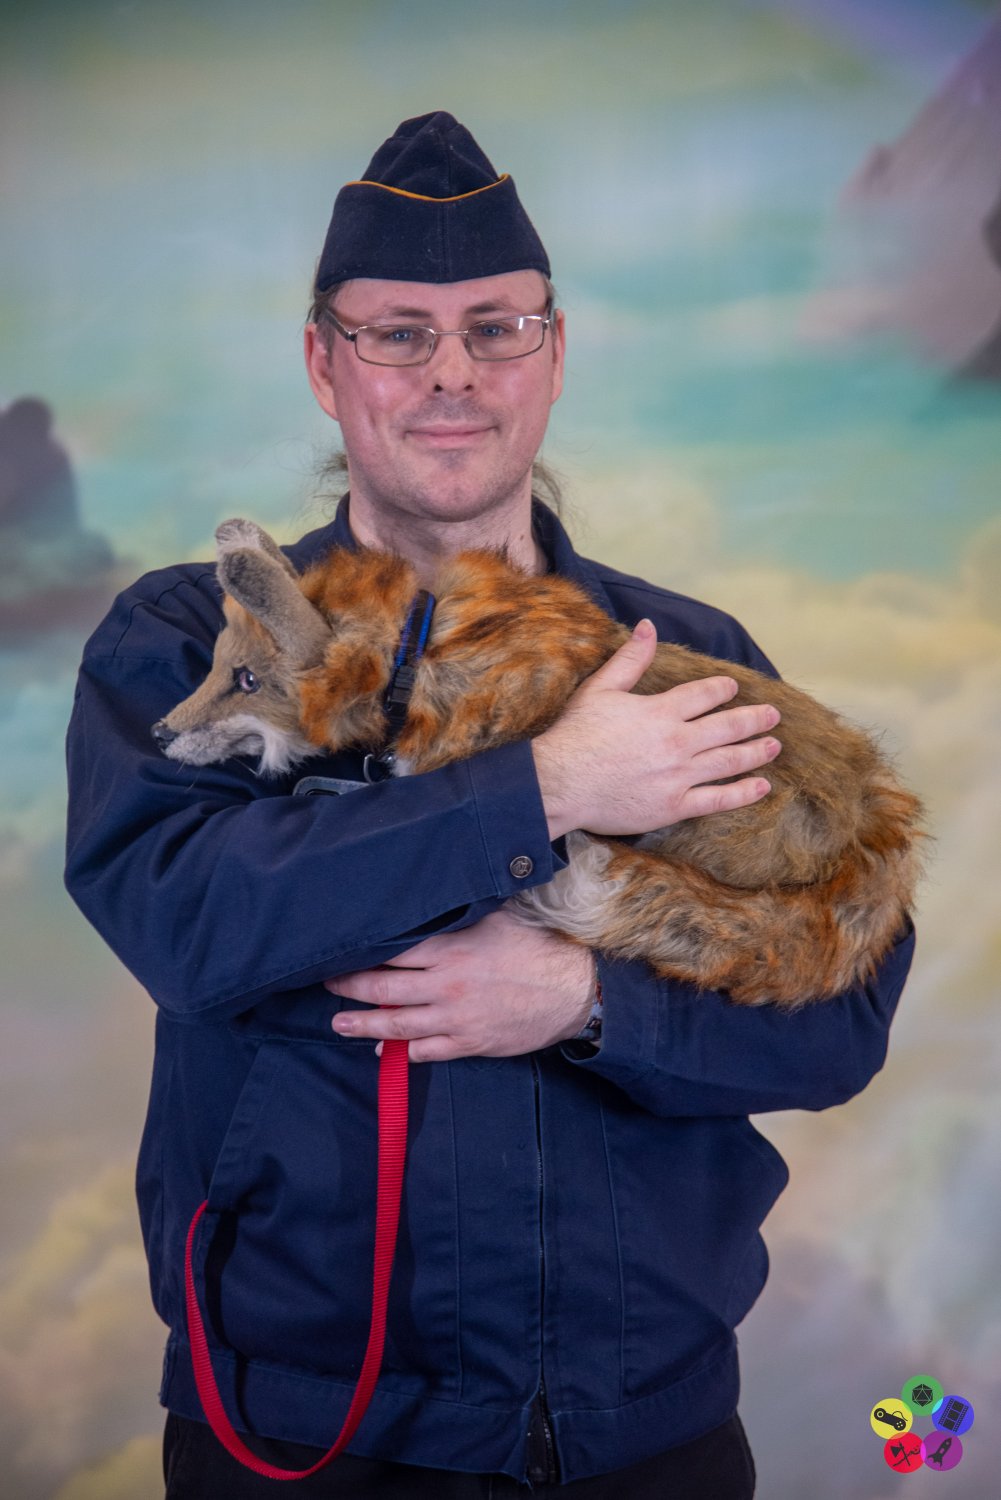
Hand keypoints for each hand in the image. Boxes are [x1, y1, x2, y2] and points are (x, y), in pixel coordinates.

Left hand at [325, 909, 594, 1061]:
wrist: (575, 990)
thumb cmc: (538, 948)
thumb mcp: (498, 918)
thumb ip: (462, 915)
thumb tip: (435, 899)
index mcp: (451, 948)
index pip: (393, 952)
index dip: (363, 953)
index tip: (341, 951)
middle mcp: (446, 984)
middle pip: (384, 988)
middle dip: (349, 988)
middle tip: (327, 984)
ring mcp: (456, 1018)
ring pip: (397, 1025)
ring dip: (364, 1026)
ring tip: (340, 1024)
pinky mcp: (471, 1042)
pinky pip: (428, 1051)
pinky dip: (404, 1052)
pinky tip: (388, 1051)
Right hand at [532, 619, 780, 839]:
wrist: (560, 783)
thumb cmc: (575, 735)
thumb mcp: (600, 689)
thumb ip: (630, 659)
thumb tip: (648, 626)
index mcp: (661, 711)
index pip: (704, 694)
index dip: (722, 689)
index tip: (734, 687)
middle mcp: (677, 741)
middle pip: (727, 727)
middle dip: (754, 719)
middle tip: (773, 715)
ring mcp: (679, 776)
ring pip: (730, 761)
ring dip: (756, 751)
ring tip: (774, 745)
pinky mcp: (674, 805)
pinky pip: (718, 800)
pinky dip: (744, 793)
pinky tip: (762, 786)